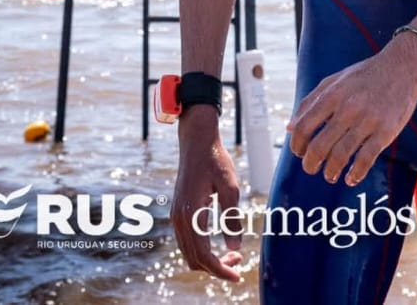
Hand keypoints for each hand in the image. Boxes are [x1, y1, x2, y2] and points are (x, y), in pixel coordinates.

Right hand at [171, 107, 243, 281]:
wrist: (197, 141)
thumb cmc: (216, 160)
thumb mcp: (231, 186)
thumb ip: (232, 218)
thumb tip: (236, 247)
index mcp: (191, 214)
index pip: (203, 255)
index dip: (220, 270)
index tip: (237, 275)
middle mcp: (179, 218)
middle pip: (194, 259)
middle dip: (216, 267)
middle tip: (239, 262)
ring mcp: (177, 216)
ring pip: (189, 252)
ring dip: (209, 259)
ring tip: (233, 253)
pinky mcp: (179, 211)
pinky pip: (187, 241)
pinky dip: (202, 249)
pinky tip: (219, 243)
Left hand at [287, 37, 416, 186]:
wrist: (403, 67)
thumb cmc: (365, 75)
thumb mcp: (334, 81)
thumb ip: (310, 101)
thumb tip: (289, 127)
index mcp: (332, 95)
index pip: (303, 126)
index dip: (296, 144)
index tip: (299, 152)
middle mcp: (348, 108)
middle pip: (319, 146)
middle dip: (310, 164)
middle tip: (311, 168)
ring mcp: (368, 120)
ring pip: (341, 155)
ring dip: (331, 171)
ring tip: (330, 175)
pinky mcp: (386, 131)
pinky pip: (366, 158)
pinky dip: (356, 173)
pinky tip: (351, 178)